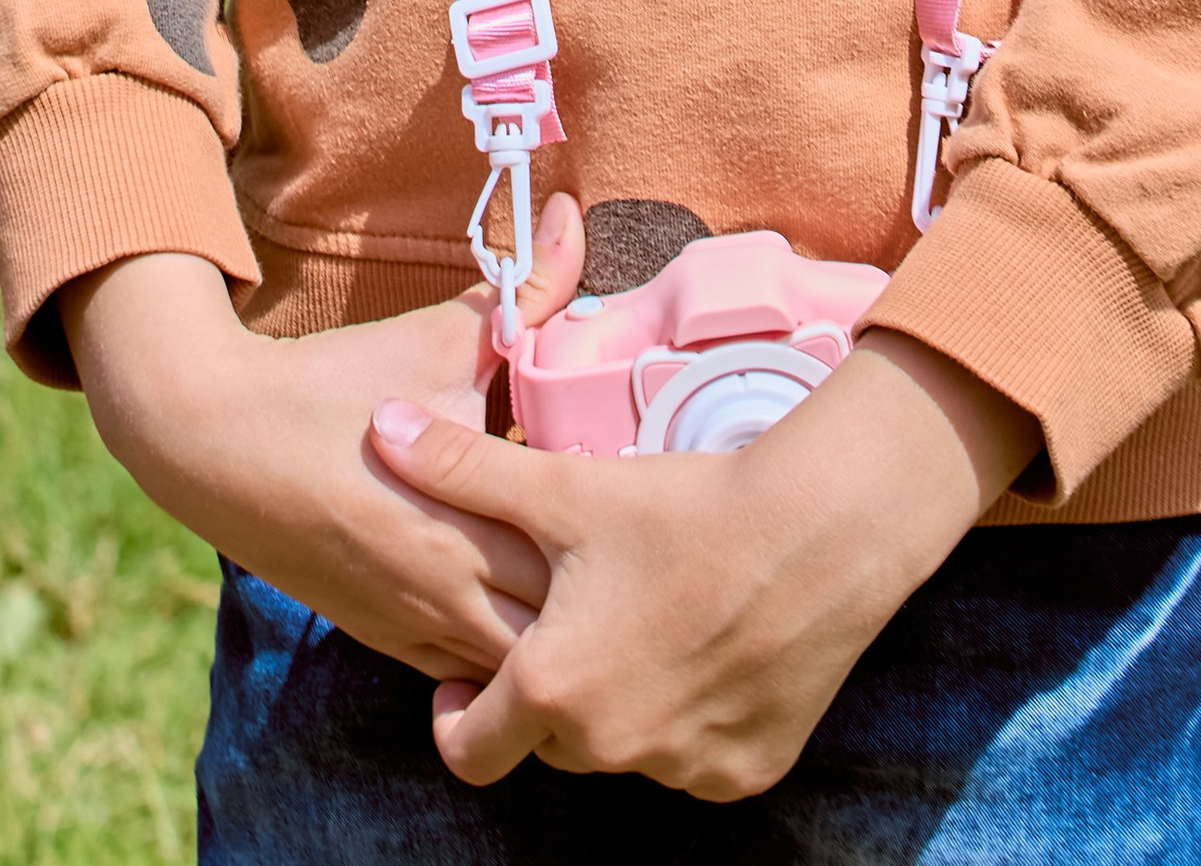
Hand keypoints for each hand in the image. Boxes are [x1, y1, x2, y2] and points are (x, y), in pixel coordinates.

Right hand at [63, 195, 585, 679]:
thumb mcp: (436, 338)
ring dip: (555, 636)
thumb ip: (523, 292)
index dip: (628, 539)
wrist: (213, 442)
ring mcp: (416, 631)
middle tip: (635, 550)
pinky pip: (466, 676)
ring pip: (517, 671)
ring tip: (592, 588)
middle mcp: (451, 596)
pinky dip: (503, 653)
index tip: (653, 498)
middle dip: (604, 600)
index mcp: (473, 525)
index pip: (585, 565)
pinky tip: (524, 610)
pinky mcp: (387, 642)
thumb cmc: (332, 388)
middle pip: (565, 636)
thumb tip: (572, 218)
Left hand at [370, 324, 1038, 795]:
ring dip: (617, 703)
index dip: (456, 713)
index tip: (466, 673)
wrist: (821, 530)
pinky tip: (699, 646)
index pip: (468, 749)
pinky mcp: (747, 771)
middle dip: (545, 691)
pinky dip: (685, 717)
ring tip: (639, 618)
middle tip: (567, 618)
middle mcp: (614, 747)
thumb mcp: (566, 485)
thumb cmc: (684, 506)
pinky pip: (691, 758)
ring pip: (622, 748)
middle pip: (549, 741)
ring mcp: (684, 767)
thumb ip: (463, 468)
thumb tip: (380, 430)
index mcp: (553, 691)